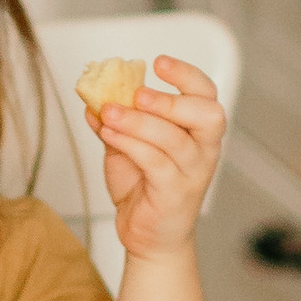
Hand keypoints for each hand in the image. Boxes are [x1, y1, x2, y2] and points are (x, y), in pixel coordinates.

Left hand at [85, 53, 224, 262]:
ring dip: (138, 122)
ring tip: (110, 113)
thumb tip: (93, 95)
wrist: (149, 238)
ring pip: (174, 139)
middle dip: (170, 99)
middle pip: (207, 114)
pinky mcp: (174, 194)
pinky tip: (110, 135)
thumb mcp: (127, 145)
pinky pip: (155, 163)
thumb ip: (116, 120)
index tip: (159, 62)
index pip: (206, 95)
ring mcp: (192, 174)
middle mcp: (203, 151)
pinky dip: (130, 144)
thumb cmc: (145, 189)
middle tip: (137, 93)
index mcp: (198, 132)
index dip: (187, 75)